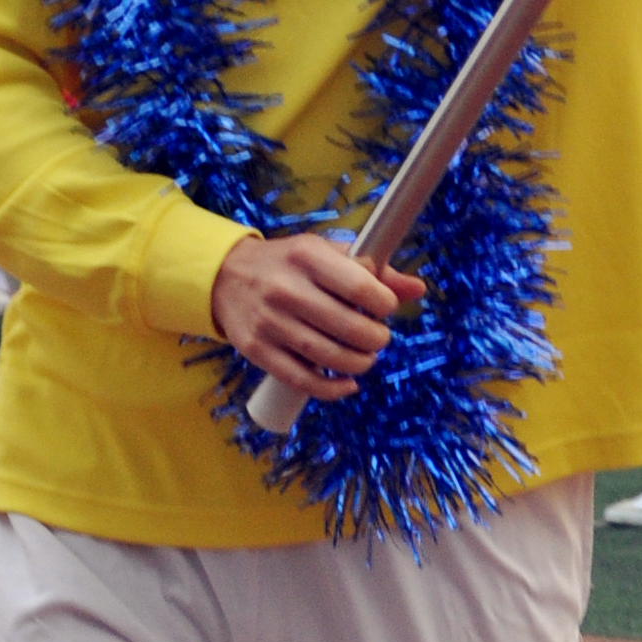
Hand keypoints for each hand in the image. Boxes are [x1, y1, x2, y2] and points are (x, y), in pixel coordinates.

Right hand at [210, 231, 424, 399]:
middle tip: (378, 338)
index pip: (359, 287)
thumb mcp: (325, 253)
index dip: (384, 303)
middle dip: (376, 339)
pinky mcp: (257, 350)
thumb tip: (417, 289)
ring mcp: (269, 322)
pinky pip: (302, 379)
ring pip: (328, 355)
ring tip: (366, 358)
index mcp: (306, 257)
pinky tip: (347, 383)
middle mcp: (286, 289)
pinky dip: (332, 388)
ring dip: (359, 363)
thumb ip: (373, 269)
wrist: (224, 276)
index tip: (386, 307)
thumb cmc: (288, 263)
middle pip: (348, 326)